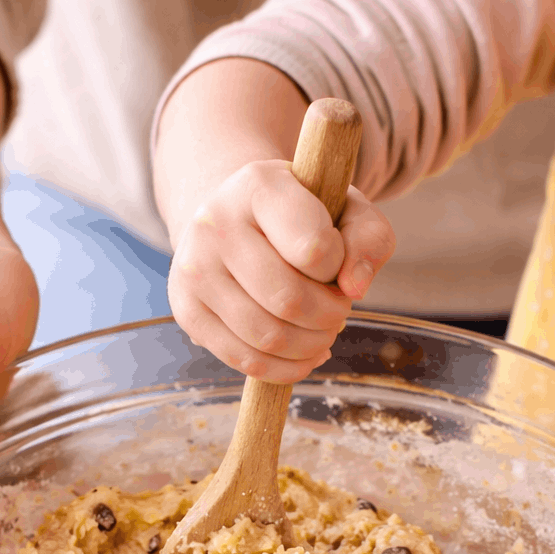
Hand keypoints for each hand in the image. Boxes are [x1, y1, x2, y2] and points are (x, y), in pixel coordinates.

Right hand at [167, 158, 394, 381]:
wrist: (236, 220)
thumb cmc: (301, 216)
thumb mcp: (346, 209)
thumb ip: (368, 238)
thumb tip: (354, 287)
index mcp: (258, 185)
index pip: (314, 249)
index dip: (338, 266)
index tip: (335, 259)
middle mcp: (214, 222)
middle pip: (289, 300)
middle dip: (330, 316)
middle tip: (338, 309)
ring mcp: (193, 269)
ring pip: (268, 336)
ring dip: (311, 345)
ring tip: (323, 331)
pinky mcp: (186, 310)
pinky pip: (245, 361)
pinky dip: (286, 368)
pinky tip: (304, 354)